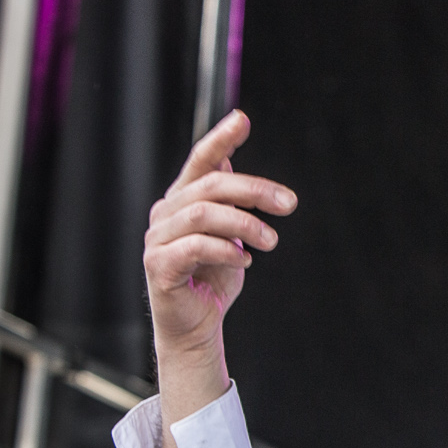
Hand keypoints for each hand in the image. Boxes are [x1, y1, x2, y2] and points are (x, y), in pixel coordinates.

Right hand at [142, 110, 294, 390]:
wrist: (198, 327)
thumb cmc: (213, 279)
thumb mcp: (229, 235)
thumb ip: (228, 202)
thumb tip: (232, 162)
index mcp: (183, 201)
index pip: (201, 161)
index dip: (220, 139)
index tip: (243, 120)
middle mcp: (166, 214)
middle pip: (211, 185)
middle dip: (254, 190)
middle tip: (289, 204)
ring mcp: (158, 239)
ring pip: (204, 213)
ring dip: (246, 224)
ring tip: (272, 242)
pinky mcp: (158, 266)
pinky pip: (195, 246)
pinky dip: (226, 250)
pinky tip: (245, 262)